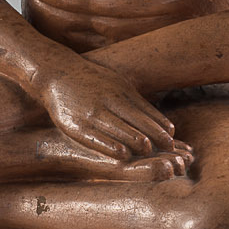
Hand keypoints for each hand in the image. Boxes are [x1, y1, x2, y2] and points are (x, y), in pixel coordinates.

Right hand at [39, 60, 186, 160]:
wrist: (56, 74)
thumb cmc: (92, 81)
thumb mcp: (117, 84)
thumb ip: (137, 103)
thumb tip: (162, 123)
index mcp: (119, 92)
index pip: (145, 112)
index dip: (159, 126)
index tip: (171, 137)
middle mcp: (107, 102)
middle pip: (136, 122)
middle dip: (154, 136)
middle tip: (169, 148)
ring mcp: (90, 114)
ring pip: (119, 130)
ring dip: (137, 142)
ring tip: (149, 151)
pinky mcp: (75, 125)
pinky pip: (95, 138)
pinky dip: (111, 146)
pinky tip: (123, 154)